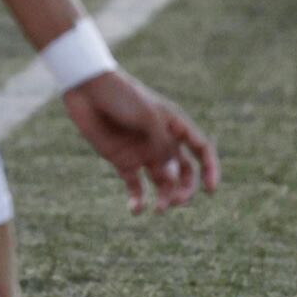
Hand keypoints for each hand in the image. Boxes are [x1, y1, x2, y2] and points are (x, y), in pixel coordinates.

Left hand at [62, 70, 219, 214]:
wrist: (85, 88)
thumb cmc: (120, 96)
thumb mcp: (147, 118)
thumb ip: (162, 146)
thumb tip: (172, 176)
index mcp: (174, 125)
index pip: (201, 149)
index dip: (210, 169)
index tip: (210, 189)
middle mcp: (161, 141)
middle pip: (184, 171)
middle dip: (185, 189)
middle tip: (177, 201)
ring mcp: (142, 151)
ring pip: (162, 182)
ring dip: (165, 197)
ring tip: (159, 209)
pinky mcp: (122, 159)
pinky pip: (135, 184)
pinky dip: (138, 199)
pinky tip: (136, 209)